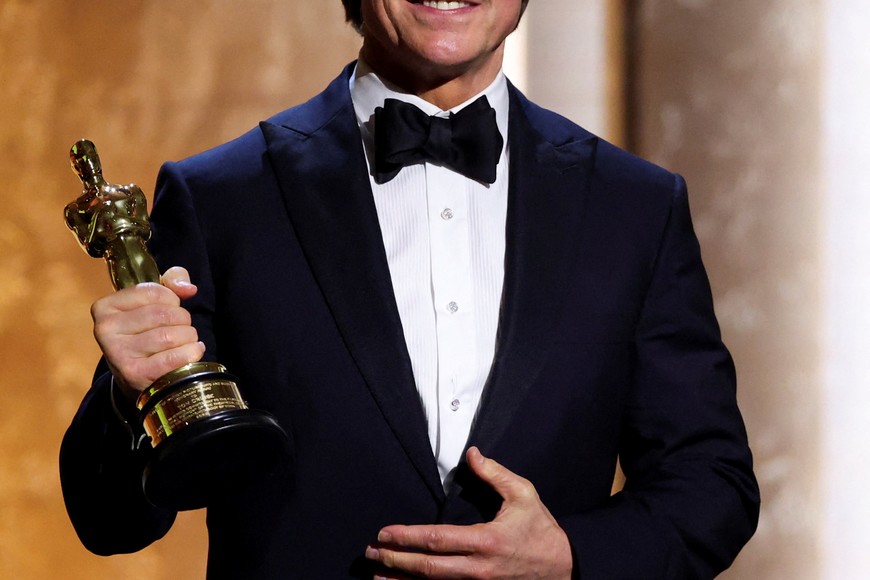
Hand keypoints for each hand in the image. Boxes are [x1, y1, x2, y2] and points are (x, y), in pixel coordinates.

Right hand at [91, 266, 204, 401]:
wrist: (137, 378)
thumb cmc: (146, 334)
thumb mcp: (152, 304)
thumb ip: (171, 283)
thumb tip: (188, 289)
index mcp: (105, 307)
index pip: (154, 292)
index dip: (172, 300)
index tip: (171, 309)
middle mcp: (105, 329)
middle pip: (164, 314)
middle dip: (183, 320)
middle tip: (182, 329)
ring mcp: (117, 353)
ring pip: (171, 335)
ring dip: (189, 337)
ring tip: (186, 342)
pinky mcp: (134, 374)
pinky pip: (175, 357)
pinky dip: (191, 353)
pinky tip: (192, 353)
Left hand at [365, 447, 572, 578]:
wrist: (566, 567)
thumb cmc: (542, 530)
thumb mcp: (524, 494)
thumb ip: (495, 474)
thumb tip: (472, 454)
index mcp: (486, 540)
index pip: (438, 539)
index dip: (408, 537)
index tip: (385, 532)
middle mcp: (478, 568)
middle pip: (428, 568)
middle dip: (395, 560)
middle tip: (371, 552)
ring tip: (376, 576)